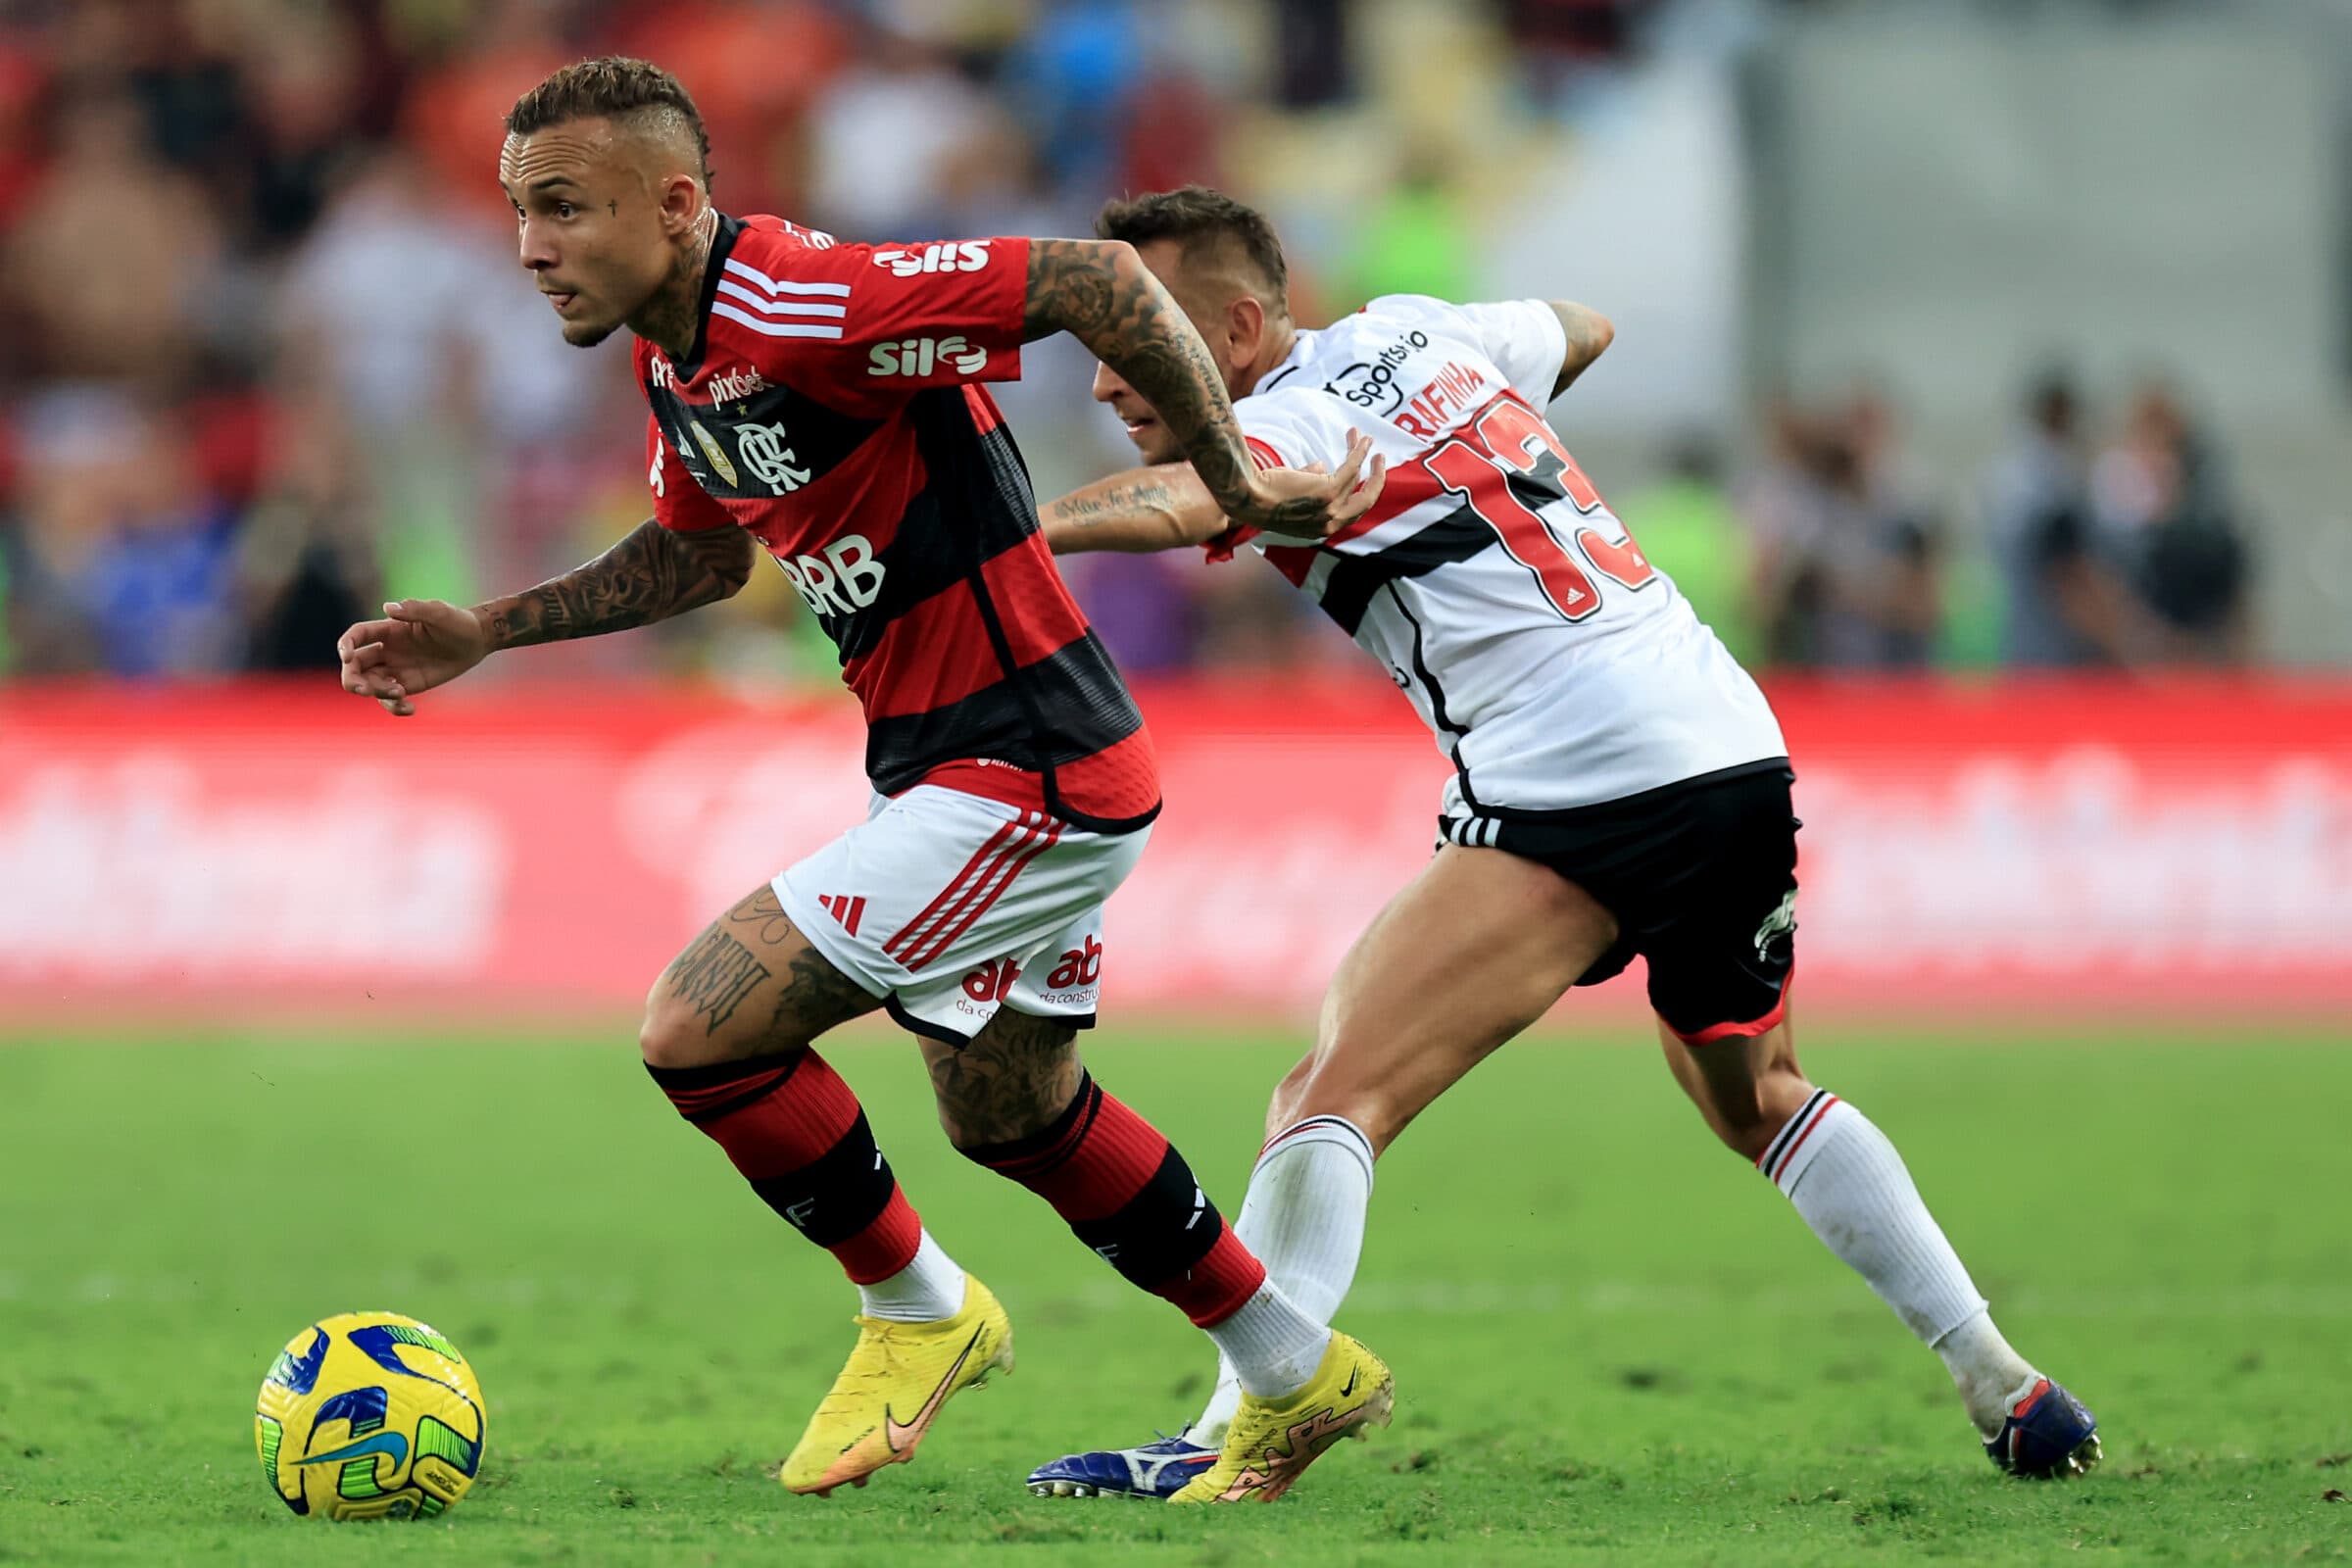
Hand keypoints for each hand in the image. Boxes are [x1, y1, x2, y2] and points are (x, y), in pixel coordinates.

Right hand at [336, 599, 491, 717]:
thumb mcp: (440, 613)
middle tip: (366, 690)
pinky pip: (390, 699)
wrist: (476, 641)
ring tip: (401, 694)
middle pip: (354, 665)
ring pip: (369, 684)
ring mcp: (395, 668)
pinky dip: (394, 707)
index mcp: (388, 629)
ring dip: (377, 693)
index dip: (346, 645)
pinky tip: (411, 708)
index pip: (357, 636)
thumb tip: (388, 608)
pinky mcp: (408, 684)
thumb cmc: (457, 622)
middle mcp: (386, 649)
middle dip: (352, 679)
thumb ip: (416, 609)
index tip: (346, 658)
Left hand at [1226, 430, 1385, 539]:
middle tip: (1380, 460)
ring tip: (1365, 438)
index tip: (1364, 474)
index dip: (1360, 492)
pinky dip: (1358, 450)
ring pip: (1357, 477)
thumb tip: (1322, 465)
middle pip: (1365, 502)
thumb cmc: (1261, 494)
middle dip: (1376, 479)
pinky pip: (1352, 467)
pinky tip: (1360, 438)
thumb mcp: (1290, 493)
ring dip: (1362, 454)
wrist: (1246, 495)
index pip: (1349, 512)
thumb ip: (1309, 481)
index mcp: (1320, 529)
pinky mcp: (1329, 490)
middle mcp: (1329, 524)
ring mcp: (1331, 509)